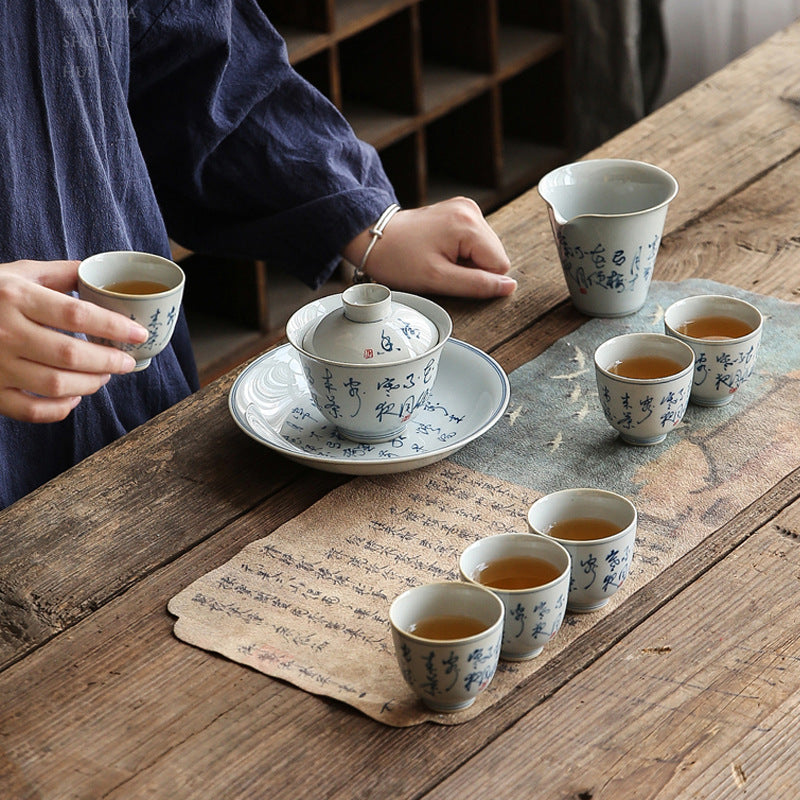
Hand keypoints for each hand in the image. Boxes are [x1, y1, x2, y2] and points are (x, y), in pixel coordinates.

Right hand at [0, 260, 148, 422]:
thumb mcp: (18, 273)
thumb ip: (60, 274)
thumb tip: (100, 273)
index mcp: (15, 297)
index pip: (76, 314)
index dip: (113, 326)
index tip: (138, 333)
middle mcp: (5, 331)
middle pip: (70, 353)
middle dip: (108, 361)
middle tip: (127, 362)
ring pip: (54, 384)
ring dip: (89, 384)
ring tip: (104, 376)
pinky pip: (30, 410)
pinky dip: (58, 409)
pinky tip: (73, 397)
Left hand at [342, 197, 515, 297]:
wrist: (374, 238)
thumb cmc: (398, 258)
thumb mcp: (437, 279)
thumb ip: (476, 285)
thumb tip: (509, 287)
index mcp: (468, 223)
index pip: (500, 265)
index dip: (478, 279)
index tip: (450, 274)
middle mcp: (471, 210)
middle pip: (494, 255)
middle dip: (472, 268)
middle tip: (442, 267)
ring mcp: (466, 208)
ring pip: (486, 250)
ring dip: (466, 261)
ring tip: (438, 257)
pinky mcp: (460, 211)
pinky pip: (475, 241)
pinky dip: (460, 251)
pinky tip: (440, 250)